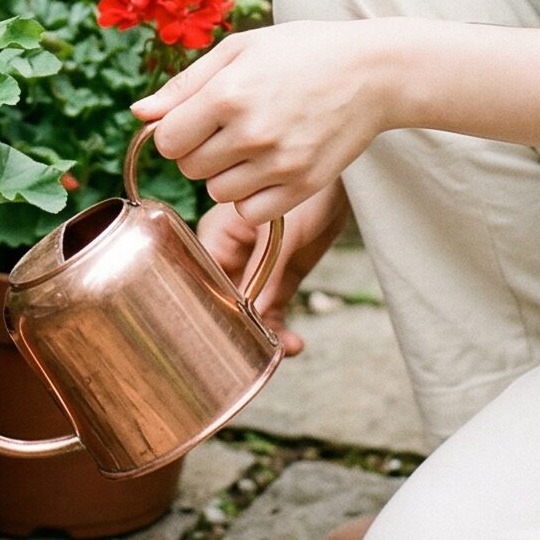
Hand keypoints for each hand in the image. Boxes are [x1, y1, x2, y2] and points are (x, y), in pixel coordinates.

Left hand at [131, 20, 401, 226]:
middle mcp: (251, 133)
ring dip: (225, 174)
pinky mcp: (303, 187)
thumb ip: (184, 85)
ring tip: (253, 143)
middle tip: (229, 126)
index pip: (167, 141)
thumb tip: (139, 114)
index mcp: (228, 94)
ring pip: (217, 192)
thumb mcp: (239, 50)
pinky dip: (251, 197)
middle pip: (189, 168)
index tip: (195, 119)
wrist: (372, 73)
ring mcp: (280, 165)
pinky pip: (251, 212)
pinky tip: (268, 167)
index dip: (175, 131)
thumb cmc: (301, 52)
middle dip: (199, 149)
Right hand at [196, 184, 346, 356]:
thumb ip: (268, 273)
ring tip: (286, 347)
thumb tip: (256, 314)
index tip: (220, 338)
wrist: (341, 183)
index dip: (205, 310)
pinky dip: (279, 328)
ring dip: (262, 335)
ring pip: (246, 312)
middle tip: (255, 356)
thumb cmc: (309, 192)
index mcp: (217, 234)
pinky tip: (294, 342)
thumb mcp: (286, 233)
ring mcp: (254, 267)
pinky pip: (270, 310)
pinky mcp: (278, 277)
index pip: (199, 277)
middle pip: (219, 301)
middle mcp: (229, 254)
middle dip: (235, 331)